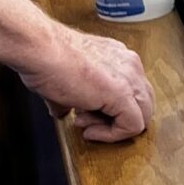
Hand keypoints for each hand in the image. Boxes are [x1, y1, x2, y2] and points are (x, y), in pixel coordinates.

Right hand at [15, 22, 154, 141]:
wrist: (40, 49)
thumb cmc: (47, 56)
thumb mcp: (66, 78)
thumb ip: (72, 96)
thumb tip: (63, 110)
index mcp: (118, 59)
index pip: (131, 92)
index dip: (110, 110)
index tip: (84, 114)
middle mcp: (129, 65)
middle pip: (142, 104)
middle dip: (116, 119)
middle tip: (87, 121)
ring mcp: (130, 78)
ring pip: (143, 115)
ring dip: (114, 128)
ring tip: (84, 123)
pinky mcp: (123, 93)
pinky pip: (133, 125)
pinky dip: (113, 135)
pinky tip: (90, 131)